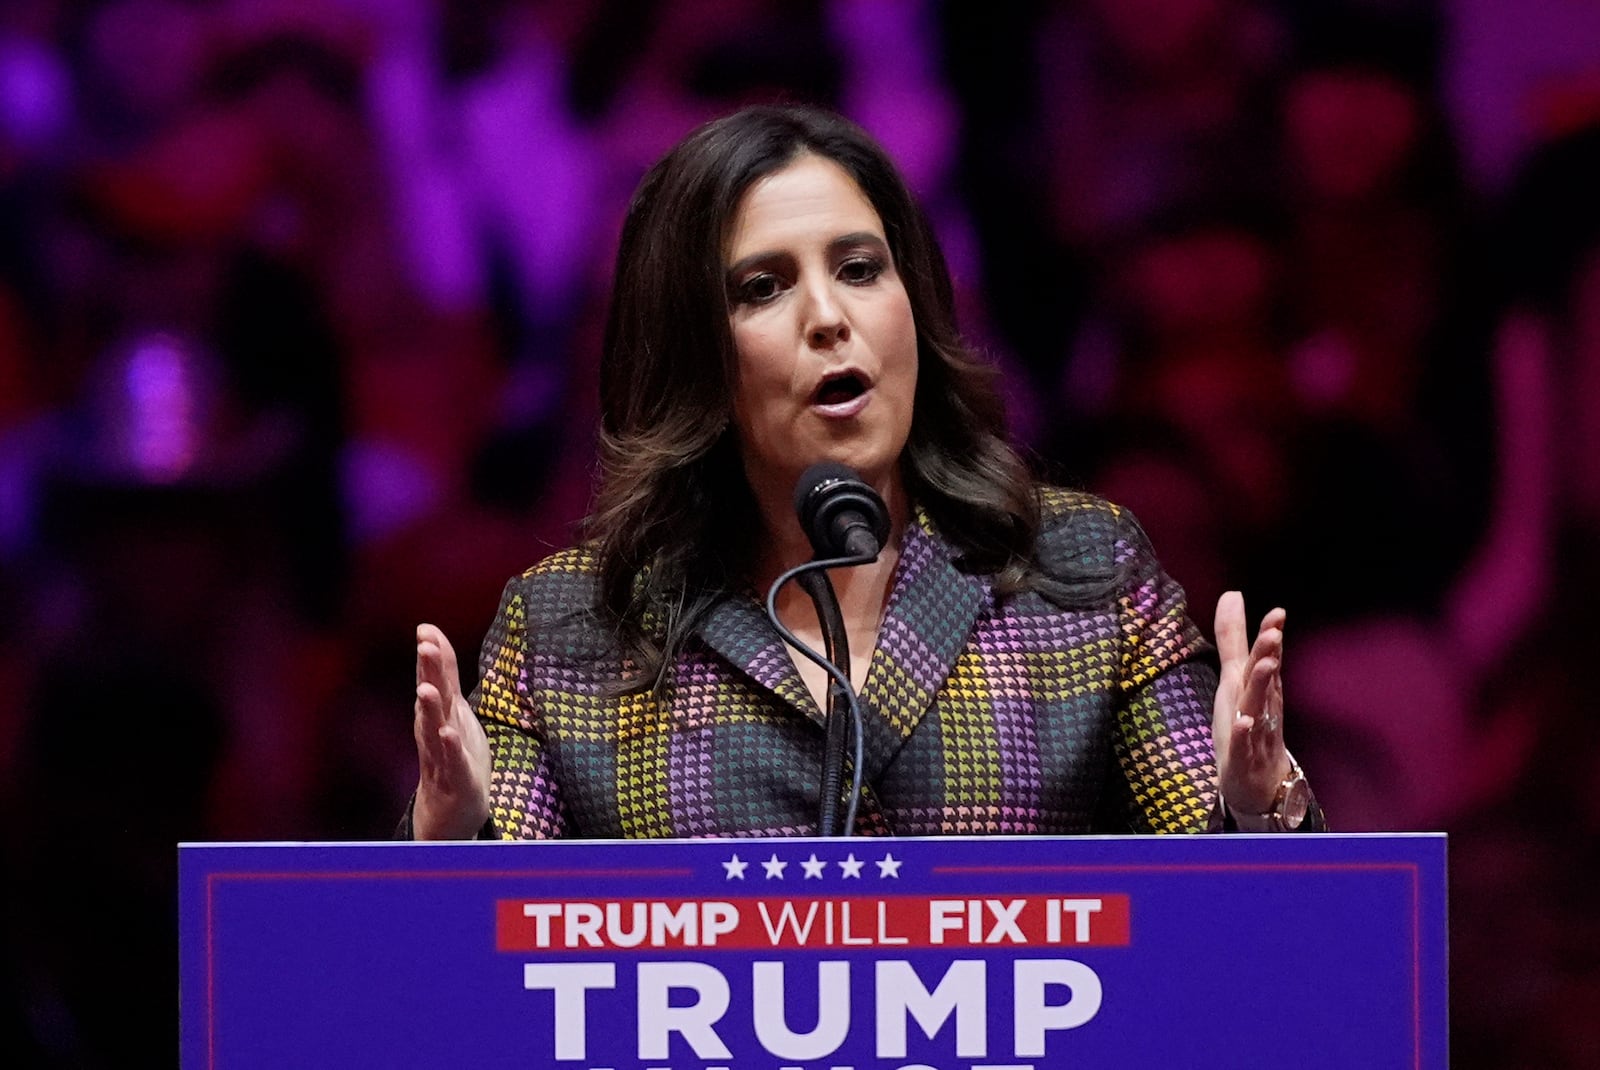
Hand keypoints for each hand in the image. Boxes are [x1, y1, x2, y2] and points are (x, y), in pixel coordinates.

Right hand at [413, 623, 491, 838]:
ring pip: (434, 728)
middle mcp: (435, 730)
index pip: (435, 678)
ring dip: (430, 709)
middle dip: (428, 672)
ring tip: (425, 690)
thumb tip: (434, 641)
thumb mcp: (454, 710)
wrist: (450, 810)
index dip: (434, 654)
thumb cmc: (454, 754)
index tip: (426, 628)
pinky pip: (451, 762)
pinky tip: (447, 734)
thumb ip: (446, 677)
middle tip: (424, 646)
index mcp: (439, 712)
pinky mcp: (455, 778)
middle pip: (433, 697)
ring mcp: (443, 755)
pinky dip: (449, 748)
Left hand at [1212, 592, 1291, 828]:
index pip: (1266, 658)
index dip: (1270, 635)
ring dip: (1261, 686)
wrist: (1259, 782)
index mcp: (1259, 687)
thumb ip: (1234, 638)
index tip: (1278, 612)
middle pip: (1265, 678)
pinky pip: (1244, 745)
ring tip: (1264, 665)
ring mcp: (1255, 732)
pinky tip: (1243, 722)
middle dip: (1269, 655)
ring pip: (1258, 707)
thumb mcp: (1235, 677)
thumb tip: (1233, 594)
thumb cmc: (1248, 723)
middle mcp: (1261, 706)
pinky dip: (1244, 733)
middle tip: (1274, 632)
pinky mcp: (1242, 758)